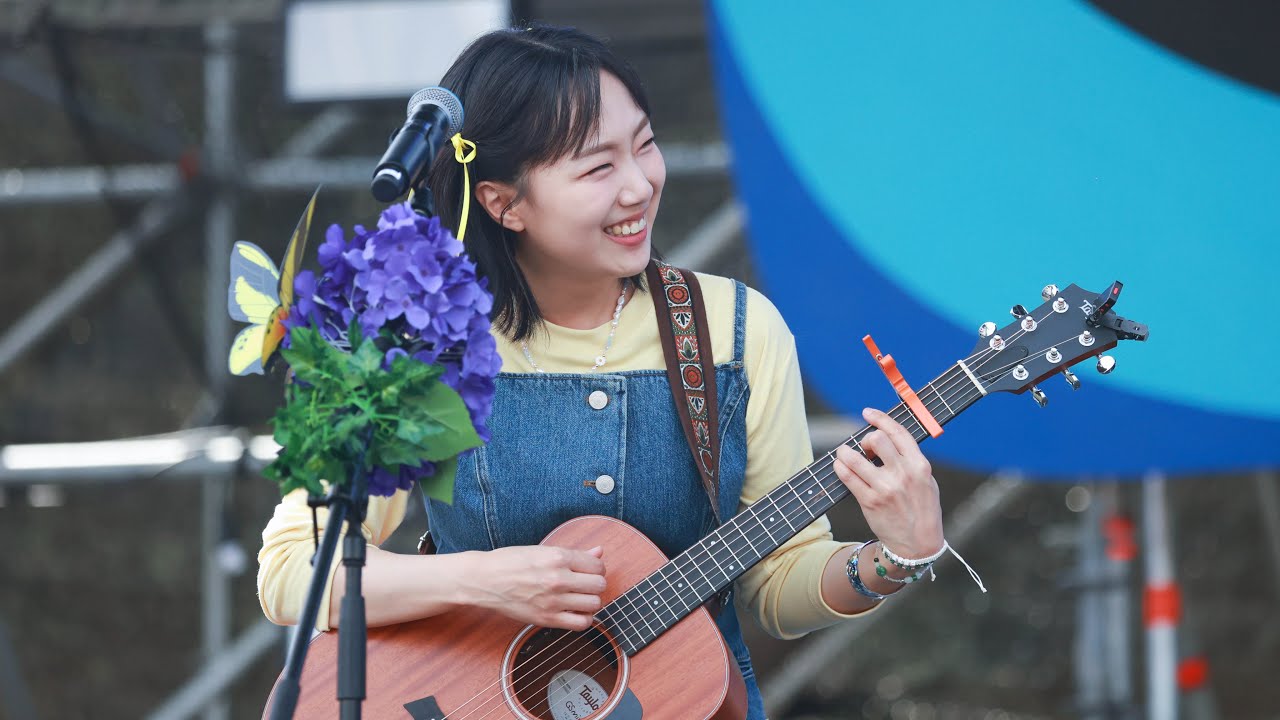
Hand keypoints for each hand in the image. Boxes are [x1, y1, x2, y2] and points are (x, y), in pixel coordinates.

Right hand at [461, 545, 606, 630]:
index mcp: (557, 557)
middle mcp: (558, 578)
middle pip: (599, 585)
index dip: (596, 568)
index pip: (597, 565)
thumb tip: (599, 552)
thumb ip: (574, 554)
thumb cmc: (510, 562)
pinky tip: (575, 611)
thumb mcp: (542, 550)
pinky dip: (584, 619)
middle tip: (584, 584)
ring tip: (580, 597)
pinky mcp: (546, 619)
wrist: (484, 580)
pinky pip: (581, 624)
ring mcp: (553, 601)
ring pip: (594, 604)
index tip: (588, 570)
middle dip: (595, 584)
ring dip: (590, 601)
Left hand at [831, 407, 943, 559]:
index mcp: (920, 466)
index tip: (868, 413)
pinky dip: (840, 467)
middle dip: (866, 439)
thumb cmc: (922, 509)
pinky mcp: (870, 502)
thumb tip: (889, 438)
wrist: (918, 545)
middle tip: (864, 448)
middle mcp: (903, 474)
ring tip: (844, 454)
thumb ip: (911, 460)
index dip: (880, 418)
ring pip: (855, 457)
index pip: (898, 432)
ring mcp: (885, 488)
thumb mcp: (927, 481)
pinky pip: (847, 477)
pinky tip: (840, 466)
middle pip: (876, 439)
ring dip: (845, 452)